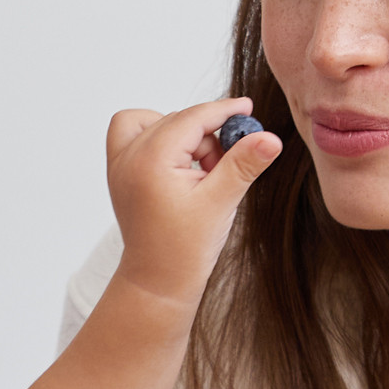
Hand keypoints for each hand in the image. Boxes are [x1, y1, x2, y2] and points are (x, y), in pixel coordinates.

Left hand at [104, 99, 281, 313]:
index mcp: (150, 161)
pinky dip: (160, 138)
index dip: (224, 111)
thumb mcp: (221, 203)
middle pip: (178, 120)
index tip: (248, 108)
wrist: (157, 280)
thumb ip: (244, 164)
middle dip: (208, 136)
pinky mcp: (118, 171)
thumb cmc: (185, 247)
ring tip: (202, 174)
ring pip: (157, 122)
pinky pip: (134, 133)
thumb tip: (270, 137)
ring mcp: (118, 163)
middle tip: (224, 169)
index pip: (193, 118)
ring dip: (185, 137)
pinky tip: (180, 165)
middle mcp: (127, 156)